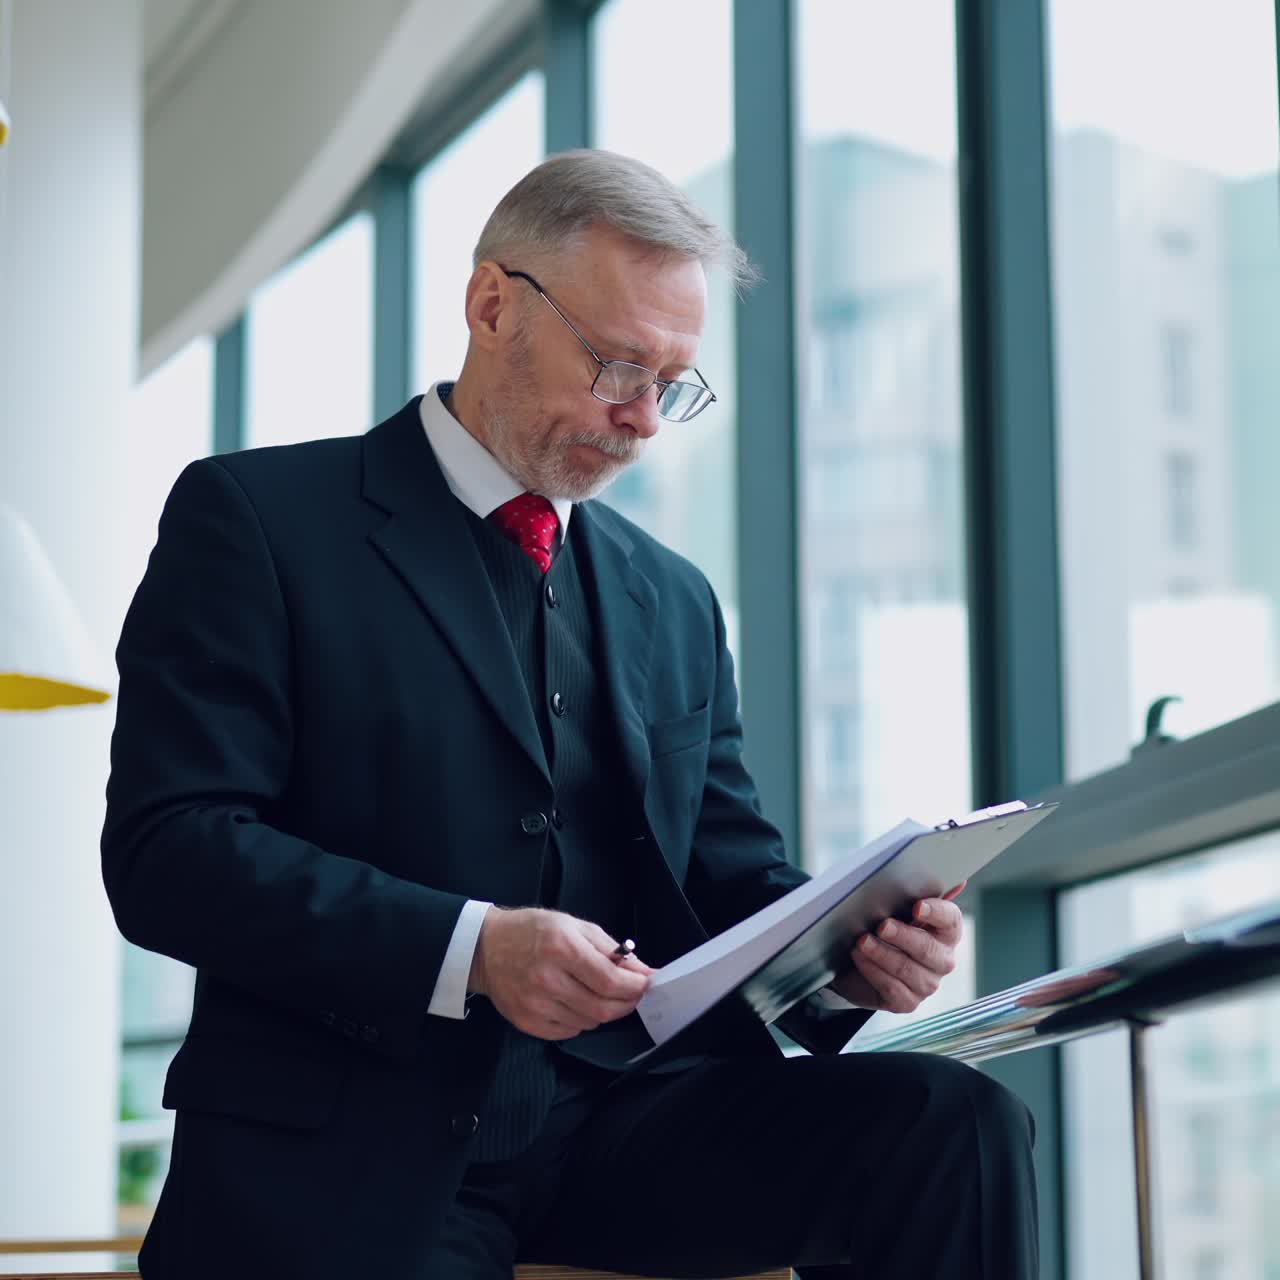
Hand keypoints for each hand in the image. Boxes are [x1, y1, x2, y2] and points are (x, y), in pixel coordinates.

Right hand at [468, 907, 652, 1040]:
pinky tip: (575, 1003)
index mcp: (561, 948)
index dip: (635, 987)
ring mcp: (535, 1004)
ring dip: (603, 1011)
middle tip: (633, 995)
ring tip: (598, 993)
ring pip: (588, 1022)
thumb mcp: (574, 925)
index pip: (610, 981)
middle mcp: (547, 979)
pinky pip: (568, 1032)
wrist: (485, 948)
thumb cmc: (533, 930)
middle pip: (602, 1008)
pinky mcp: (526, 1022)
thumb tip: (642, 971)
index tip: (647, 984)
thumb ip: (610, 948)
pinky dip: (581, 1021)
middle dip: (626, 1003)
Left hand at [828, 883, 965, 1013]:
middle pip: (929, 949)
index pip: (951, 920)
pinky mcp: (907, 1002)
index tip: (917, 906)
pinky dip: (873, 971)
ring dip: (882, 954)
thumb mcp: (894, 908)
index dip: (936, 912)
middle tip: (882, 925)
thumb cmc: (882, 929)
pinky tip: (859, 958)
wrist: (857, 962)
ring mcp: (926, 983)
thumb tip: (956, 879)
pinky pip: (892, 988)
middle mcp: (942, 959)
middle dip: (904, 936)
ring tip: (862, 941)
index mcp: (945, 932)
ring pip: (907, 970)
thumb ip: (916, 892)